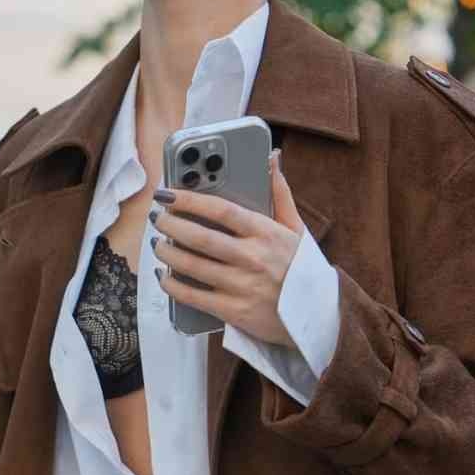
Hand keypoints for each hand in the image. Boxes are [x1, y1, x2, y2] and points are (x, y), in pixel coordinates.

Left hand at [151, 151, 303, 346]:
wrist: (317, 316)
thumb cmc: (302, 270)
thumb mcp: (297, 229)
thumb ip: (280, 193)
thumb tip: (272, 158)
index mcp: (267, 234)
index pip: (222, 210)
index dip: (190, 199)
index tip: (168, 194)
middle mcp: (253, 258)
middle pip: (201, 237)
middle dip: (171, 225)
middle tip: (158, 218)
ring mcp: (242, 286)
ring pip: (192, 265)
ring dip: (168, 253)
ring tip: (158, 244)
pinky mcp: (233, 311)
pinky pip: (193, 296)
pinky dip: (173, 286)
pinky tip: (164, 277)